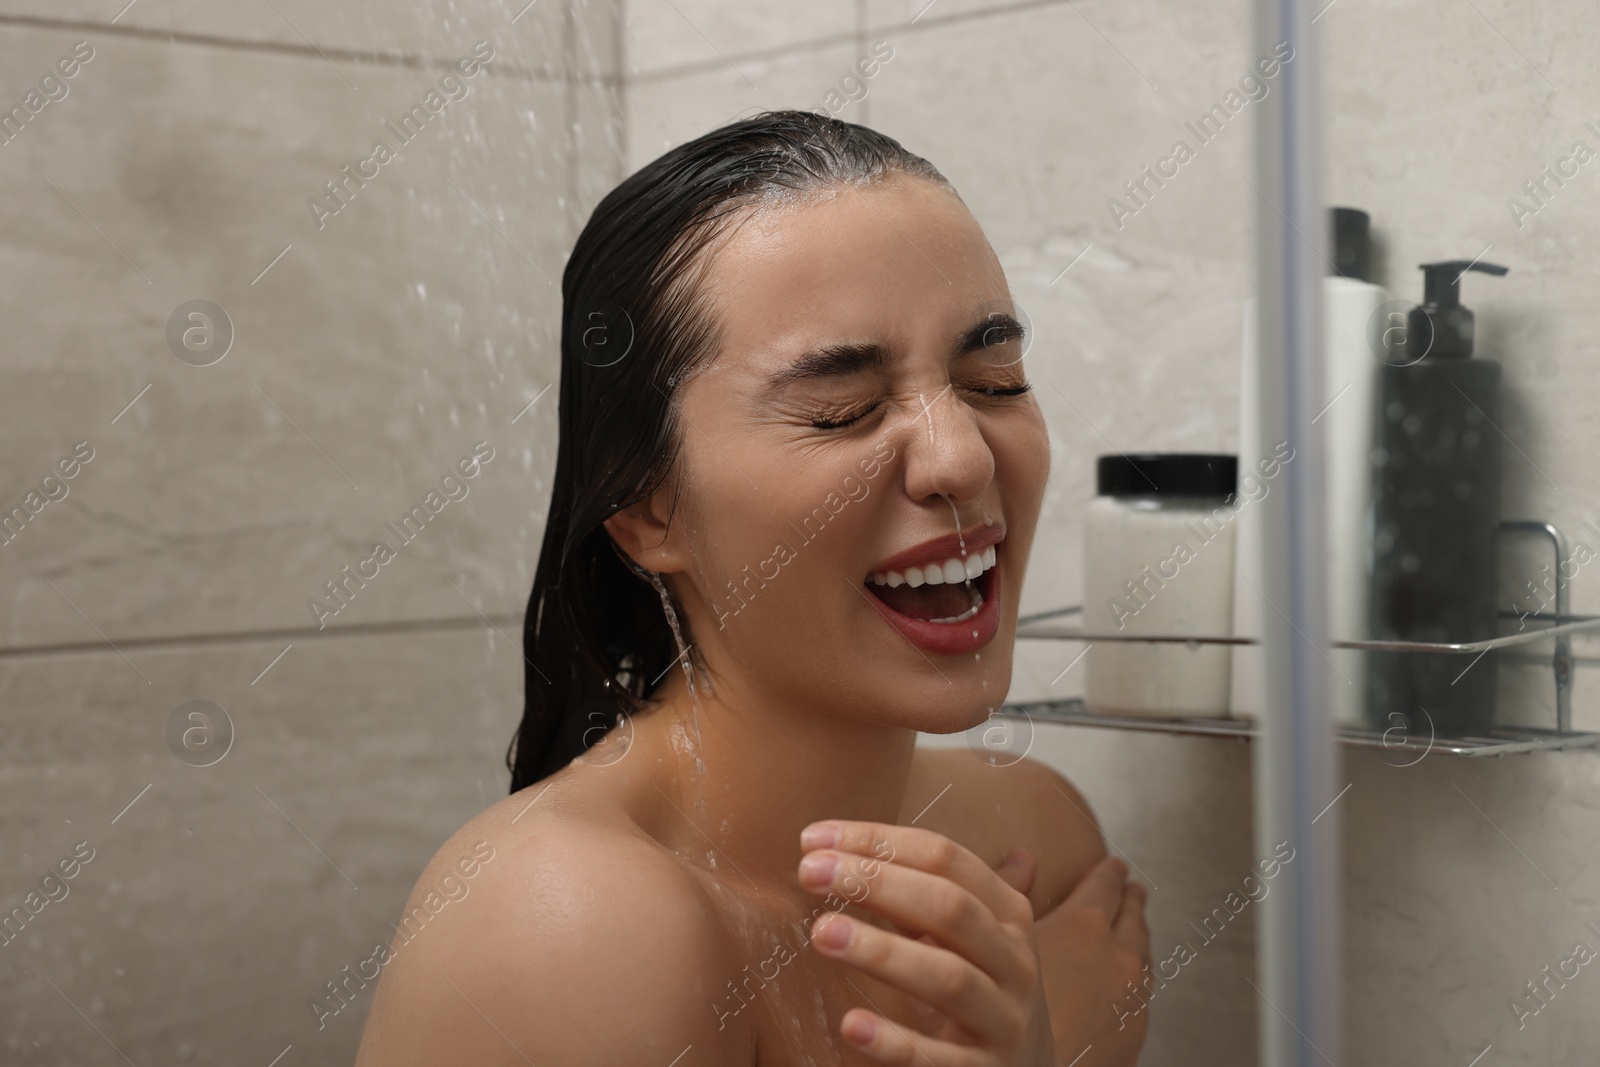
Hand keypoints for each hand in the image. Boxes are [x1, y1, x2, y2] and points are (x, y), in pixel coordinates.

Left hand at [798, 820, 1056, 1065]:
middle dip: (877, 882)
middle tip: (810, 873)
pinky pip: (939, 1060)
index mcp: (1009, 913)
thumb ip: (921, 888)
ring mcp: (1004, 1021)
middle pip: (949, 907)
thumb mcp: (969, 935)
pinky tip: (852, 1023)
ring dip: (882, 951)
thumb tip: (850, 838)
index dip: (880, 841)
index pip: (945, 858)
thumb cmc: (981, 990)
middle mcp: (1015, 961)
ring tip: (822, 933)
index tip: (813, 838)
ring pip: (948, 977)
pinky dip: (895, 1043)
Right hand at [1012, 855, 1150, 1066]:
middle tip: (1133, 890)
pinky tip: (1124, 990)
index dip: (1109, 872)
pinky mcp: (1134, 1037)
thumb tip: (1024, 856)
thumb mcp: (995, 939)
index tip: (1115, 865)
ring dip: (1137, 942)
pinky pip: (1142, 999)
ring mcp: (1132, 1001)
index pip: (1106, 885)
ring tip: (1133, 934)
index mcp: (1084, 926)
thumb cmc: (1000, 1012)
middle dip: (1131, 901)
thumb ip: (1007, 891)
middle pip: (1134, 919)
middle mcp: (1118, 959)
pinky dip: (1135, 984)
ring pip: (1144, 960)